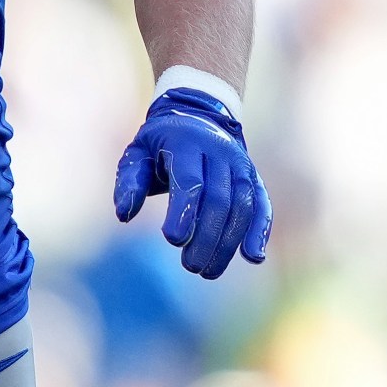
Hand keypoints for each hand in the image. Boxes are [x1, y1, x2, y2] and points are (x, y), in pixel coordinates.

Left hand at [113, 89, 271, 278]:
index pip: (190, 180)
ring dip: (229, 241)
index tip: (173, 240)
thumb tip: (124, 214)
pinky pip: (262, 204)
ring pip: (242, 205)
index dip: (184, 211)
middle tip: (190, 266)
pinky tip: (253, 256)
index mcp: (186, 143)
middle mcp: (219, 152)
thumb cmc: (159, 143)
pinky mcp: (254, 177)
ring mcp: (240, 164)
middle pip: (219, 199)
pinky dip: (260, 230)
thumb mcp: (137, 153)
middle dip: (206, 235)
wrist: (198, 116)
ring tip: (209, 270)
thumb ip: (129, 181)